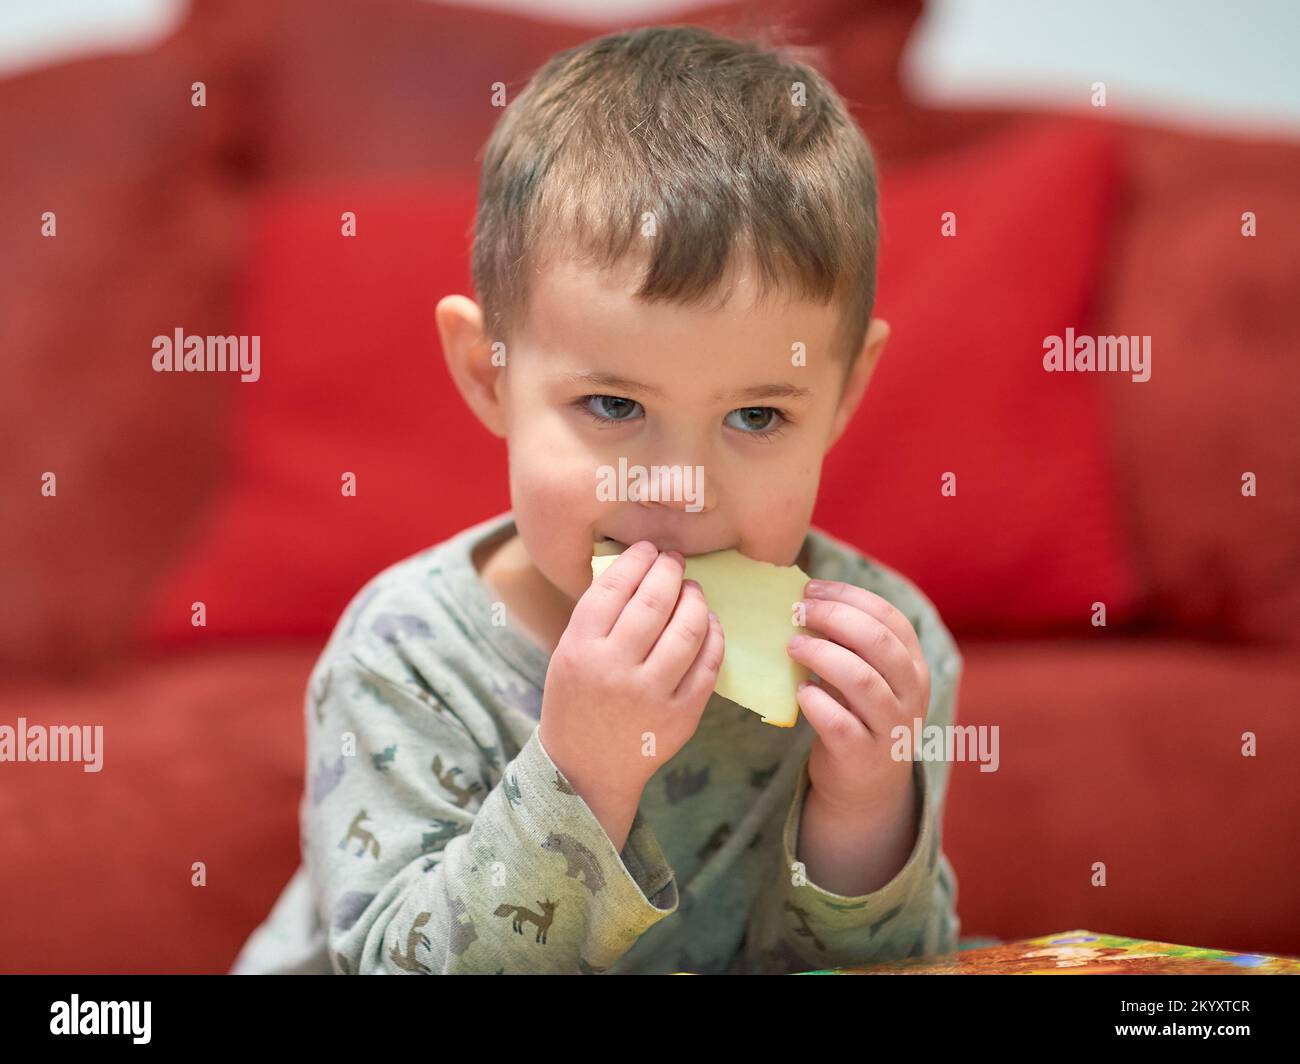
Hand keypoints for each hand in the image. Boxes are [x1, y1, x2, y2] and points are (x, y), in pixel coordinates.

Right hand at [539, 541, 724, 800]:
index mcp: (580, 649)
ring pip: (687, 630)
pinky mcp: (681, 716)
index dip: (636, 560)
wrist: (585, 770)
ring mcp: (651, 695)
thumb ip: (598, 616)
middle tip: (674, 560)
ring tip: (692, 590)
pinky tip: (709, 623)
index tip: (648, 549)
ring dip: (695, 600)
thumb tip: (639, 567)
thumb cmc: (576, 702)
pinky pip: (708, 665)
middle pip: (654, 602)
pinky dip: (713, 636)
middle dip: (669, 572)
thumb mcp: (569, 655)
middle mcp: (614, 670)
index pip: (614, 587)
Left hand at [785, 579, 929, 818]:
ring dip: (821, 655)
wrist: (865, 785)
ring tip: (792, 647)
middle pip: (878, 642)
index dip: (849, 597)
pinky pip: (840, 724)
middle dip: (833, 618)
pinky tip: (801, 692)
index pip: (889, 617)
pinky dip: (816, 703)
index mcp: (913, 665)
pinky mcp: (864, 756)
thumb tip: (806, 598)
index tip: (811, 589)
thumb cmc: (857, 715)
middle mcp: (911, 694)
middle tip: (796, 612)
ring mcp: (891, 727)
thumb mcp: (867, 675)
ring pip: (862, 681)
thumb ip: (850, 643)